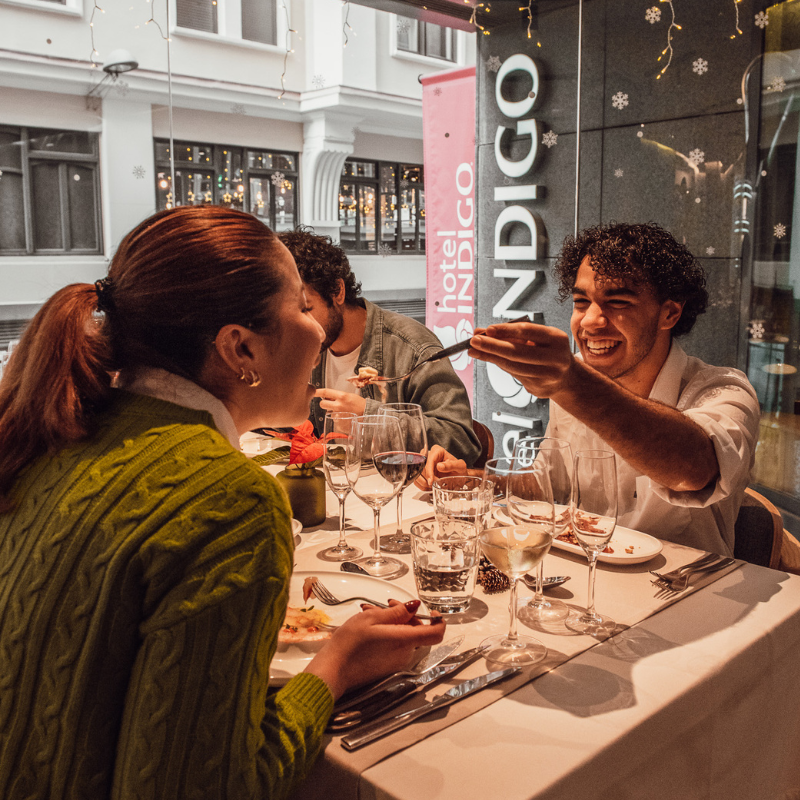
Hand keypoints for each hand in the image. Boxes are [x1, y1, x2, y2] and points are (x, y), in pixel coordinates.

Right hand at [304, 600, 445, 698]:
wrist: (333, 671)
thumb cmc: (349, 644)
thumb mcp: (371, 618)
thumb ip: (397, 613)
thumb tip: (415, 607)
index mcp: (404, 640)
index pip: (436, 633)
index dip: (438, 620)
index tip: (431, 610)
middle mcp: (405, 654)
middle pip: (418, 631)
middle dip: (405, 615)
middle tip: (386, 605)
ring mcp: (397, 662)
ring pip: (405, 637)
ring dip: (393, 623)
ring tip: (371, 613)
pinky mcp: (388, 667)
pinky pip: (396, 646)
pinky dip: (388, 634)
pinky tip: (370, 627)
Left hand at [315, 388, 365, 415]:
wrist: (367, 413)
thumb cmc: (359, 403)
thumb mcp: (349, 395)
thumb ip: (338, 396)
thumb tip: (327, 397)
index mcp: (342, 396)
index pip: (326, 392)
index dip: (317, 391)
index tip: (313, 391)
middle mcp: (339, 405)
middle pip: (322, 403)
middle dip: (324, 403)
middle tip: (330, 403)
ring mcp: (338, 414)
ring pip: (328, 411)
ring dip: (332, 411)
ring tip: (342, 410)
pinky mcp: (339, 422)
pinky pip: (333, 418)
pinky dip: (337, 417)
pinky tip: (343, 415)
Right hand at [415, 445, 471, 489]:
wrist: (458, 477)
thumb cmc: (459, 470)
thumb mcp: (460, 467)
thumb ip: (451, 465)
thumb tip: (439, 466)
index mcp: (437, 451)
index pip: (428, 459)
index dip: (429, 470)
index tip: (431, 480)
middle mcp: (429, 456)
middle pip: (420, 466)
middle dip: (427, 477)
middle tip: (435, 484)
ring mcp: (424, 464)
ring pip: (416, 474)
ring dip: (424, 483)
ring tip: (434, 486)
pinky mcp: (422, 472)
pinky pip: (416, 480)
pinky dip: (422, 486)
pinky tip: (430, 487)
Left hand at [469, 322, 575, 398]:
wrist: (567, 378)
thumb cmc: (548, 351)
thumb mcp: (538, 338)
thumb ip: (513, 334)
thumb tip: (482, 332)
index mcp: (557, 339)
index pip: (527, 331)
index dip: (505, 330)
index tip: (487, 329)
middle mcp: (555, 358)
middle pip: (517, 352)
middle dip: (492, 346)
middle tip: (474, 341)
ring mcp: (548, 376)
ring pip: (512, 366)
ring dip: (490, 358)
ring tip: (474, 351)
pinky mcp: (539, 388)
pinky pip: (514, 375)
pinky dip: (500, 366)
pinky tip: (490, 359)